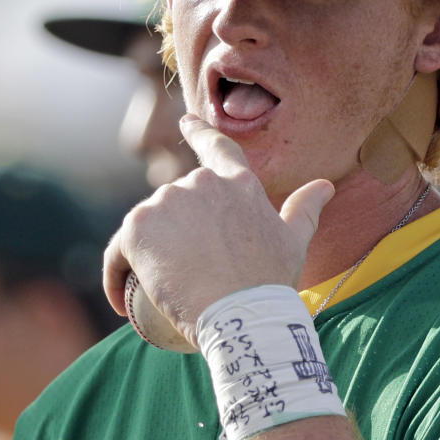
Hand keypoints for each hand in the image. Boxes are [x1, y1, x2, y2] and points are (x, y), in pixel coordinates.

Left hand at [103, 114, 334, 347]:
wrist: (241, 317)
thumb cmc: (270, 284)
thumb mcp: (294, 243)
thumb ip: (305, 209)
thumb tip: (325, 186)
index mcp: (237, 182)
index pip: (215, 147)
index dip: (199, 131)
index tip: (185, 122)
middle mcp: (199, 182)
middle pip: (176, 203)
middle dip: (174, 233)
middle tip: (186, 275)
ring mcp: (165, 202)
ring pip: (146, 227)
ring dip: (145, 254)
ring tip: (159, 292)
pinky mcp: (136, 227)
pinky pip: (117, 253)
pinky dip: (114, 275)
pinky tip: (119, 302)